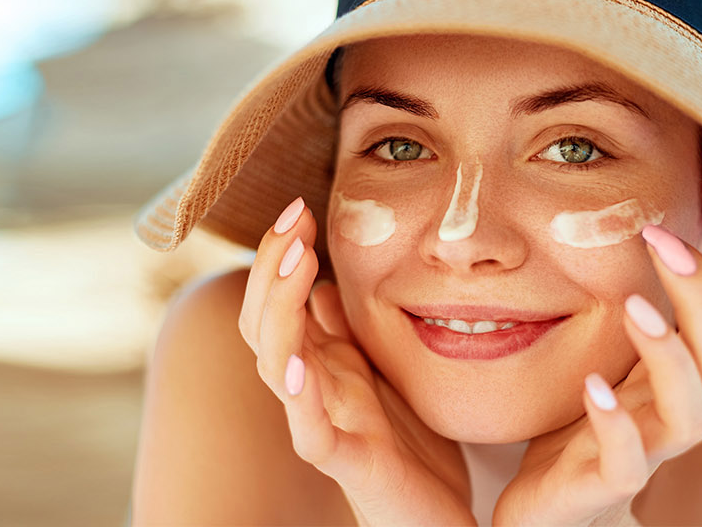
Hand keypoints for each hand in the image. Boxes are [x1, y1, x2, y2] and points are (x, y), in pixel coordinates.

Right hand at [244, 197, 475, 525]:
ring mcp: (324, 426)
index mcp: (322, 365)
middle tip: (293, 215)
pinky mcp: (347, 463)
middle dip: (272, 265)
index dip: (280, 253)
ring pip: (276, 365)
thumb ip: (351, 333)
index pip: (278, 300)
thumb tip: (322, 282)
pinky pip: (310, 430)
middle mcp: (312, 391)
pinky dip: (298, 396)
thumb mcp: (385, 372)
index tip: (300, 205)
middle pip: (263, 322)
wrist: (438, 520)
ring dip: (280, 310)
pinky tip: (297, 365)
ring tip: (295, 262)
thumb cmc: (413, 450)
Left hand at [493, 224, 701, 525]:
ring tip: (637, 309)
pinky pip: (628, 466)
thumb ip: (632, 319)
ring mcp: (640, 455)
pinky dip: (617, 425)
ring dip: (671, 358)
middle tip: (661, 244)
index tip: (661, 228)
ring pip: (691, 417)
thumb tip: (659, 240)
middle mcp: (667, 418)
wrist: (544, 514)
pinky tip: (593, 386)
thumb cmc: (575, 433)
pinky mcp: (598, 488)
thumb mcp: (604, 363)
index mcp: (670, 383)